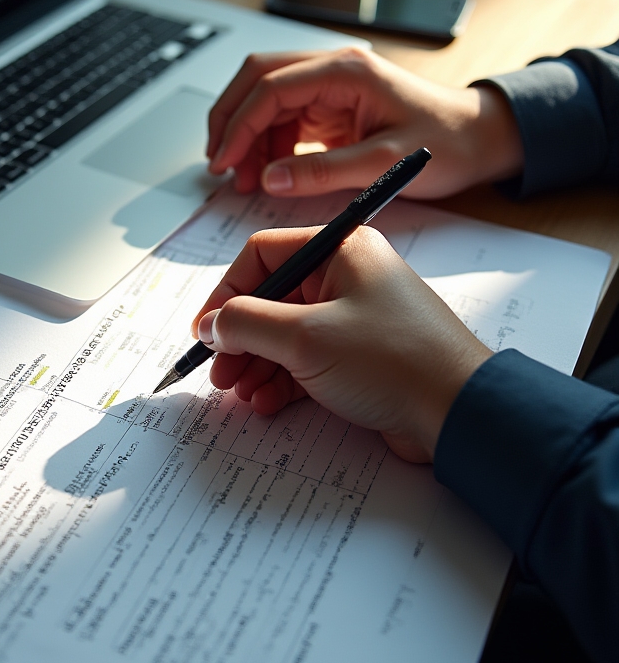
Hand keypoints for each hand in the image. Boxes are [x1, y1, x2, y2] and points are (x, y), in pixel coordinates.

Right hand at [192, 226, 491, 461]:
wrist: (459, 412)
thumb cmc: (391, 360)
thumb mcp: (304, 337)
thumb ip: (246, 324)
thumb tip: (210, 324)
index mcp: (339, 250)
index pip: (262, 256)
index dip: (226, 293)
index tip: (204, 331)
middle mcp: (346, 277)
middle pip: (270, 299)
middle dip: (239, 339)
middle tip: (218, 372)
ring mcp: (354, 317)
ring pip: (285, 334)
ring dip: (256, 364)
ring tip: (240, 393)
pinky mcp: (359, 355)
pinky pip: (306, 360)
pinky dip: (282, 381)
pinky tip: (266, 403)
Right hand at [206, 47, 523, 198]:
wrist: (481, 138)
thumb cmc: (447, 143)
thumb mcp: (385, 164)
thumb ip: (323, 172)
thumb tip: (270, 180)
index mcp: (346, 71)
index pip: (271, 88)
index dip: (239, 126)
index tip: (224, 162)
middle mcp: (333, 69)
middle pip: (257, 79)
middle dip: (230, 120)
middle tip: (219, 164)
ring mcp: (330, 86)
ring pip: (265, 99)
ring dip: (247, 136)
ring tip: (243, 179)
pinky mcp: (331, 106)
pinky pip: (283, 117)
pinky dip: (265, 144)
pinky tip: (265, 173)